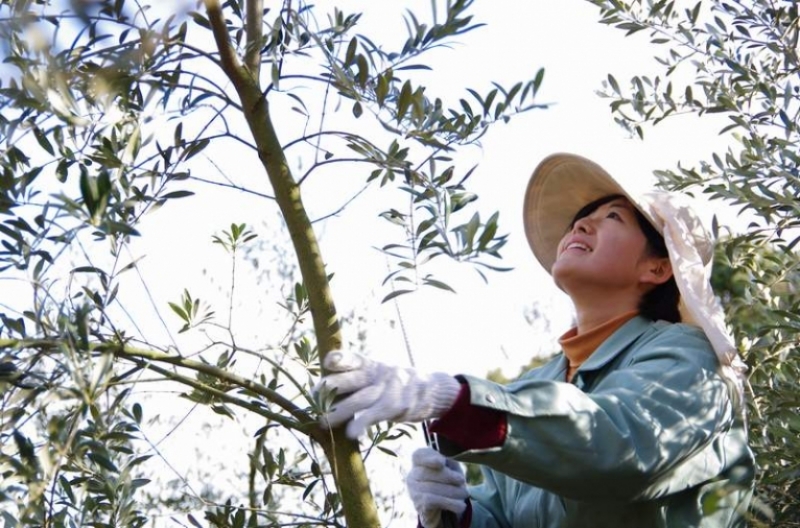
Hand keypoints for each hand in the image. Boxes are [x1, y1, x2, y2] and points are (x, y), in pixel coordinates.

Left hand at [316, 350, 460, 438]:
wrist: (431, 389)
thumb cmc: (393, 383)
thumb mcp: (377, 373)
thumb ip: (354, 378)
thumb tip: (320, 389)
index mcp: (369, 365)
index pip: (352, 358)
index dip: (339, 359)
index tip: (327, 362)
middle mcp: (376, 375)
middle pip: (350, 379)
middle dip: (329, 388)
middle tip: (312, 397)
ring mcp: (386, 390)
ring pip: (358, 400)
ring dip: (338, 412)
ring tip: (322, 422)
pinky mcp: (395, 407)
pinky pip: (375, 416)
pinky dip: (362, 424)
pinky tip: (351, 434)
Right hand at [406, 447, 468, 527]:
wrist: (443, 508)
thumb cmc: (448, 482)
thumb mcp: (451, 468)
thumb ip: (449, 462)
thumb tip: (443, 462)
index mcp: (419, 462)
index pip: (418, 455)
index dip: (428, 458)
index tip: (441, 462)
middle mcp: (412, 475)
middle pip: (427, 472)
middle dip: (447, 476)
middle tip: (463, 480)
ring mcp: (413, 491)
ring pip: (430, 488)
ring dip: (451, 491)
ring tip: (465, 494)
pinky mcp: (418, 505)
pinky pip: (432, 501)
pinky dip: (449, 503)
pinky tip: (460, 506)